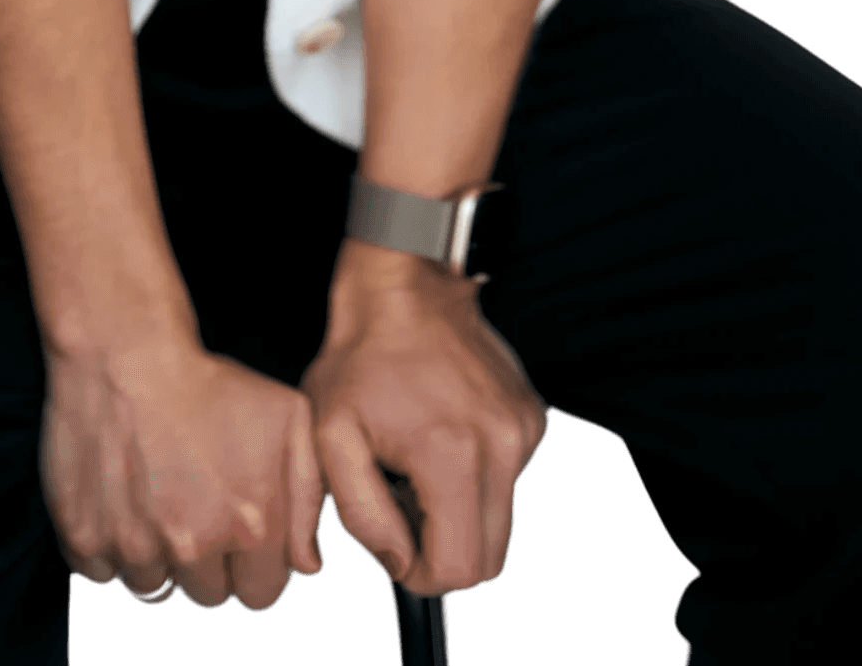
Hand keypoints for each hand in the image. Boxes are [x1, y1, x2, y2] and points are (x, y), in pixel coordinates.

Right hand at [42, 326, 327, 611]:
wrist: (128, 351)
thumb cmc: (208, 382)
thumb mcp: (287, 418)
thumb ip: (308, 496)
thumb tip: (306, 565)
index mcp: (249, 527)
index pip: (260, 594)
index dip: (253, 563)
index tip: (238, 528)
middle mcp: (192, 548)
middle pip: (207, 596)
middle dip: (208, 563)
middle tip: (196, 506)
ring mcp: (135, 548)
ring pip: (154, 588)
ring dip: (159, 557)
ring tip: (159, 498)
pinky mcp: (85, 537)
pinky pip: (103, 573)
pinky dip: (112, 547)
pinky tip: (124, 501)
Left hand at [301, 240, 548, 598]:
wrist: (404, 286)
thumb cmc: (362, 354)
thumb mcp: (330, 436)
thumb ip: (360, 513)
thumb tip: (398, 561)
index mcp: (453, 454)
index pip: (460, 569)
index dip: (420, 574)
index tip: (395, 542)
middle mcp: (503, 444)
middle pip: (490, 559)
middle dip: (444, 550)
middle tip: (403, 505)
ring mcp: (524, 429)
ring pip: (502, 522)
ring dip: (461, 514)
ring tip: (418, 467)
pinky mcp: (531, 416)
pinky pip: (510, 481)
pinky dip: (478, 479)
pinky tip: (442, 440)